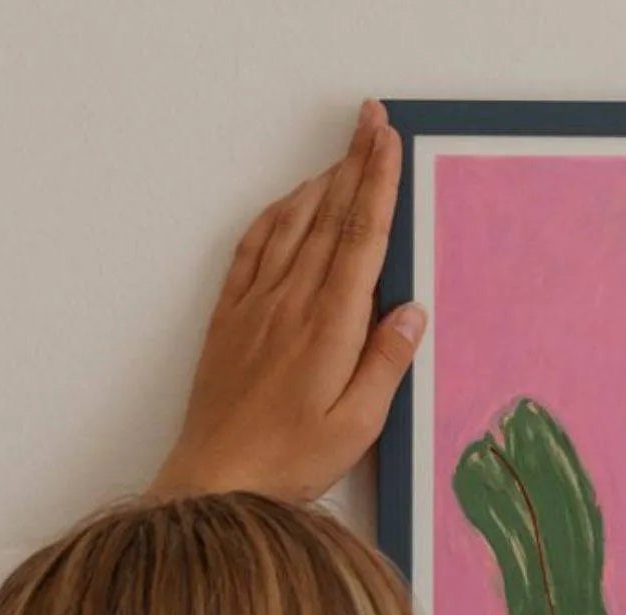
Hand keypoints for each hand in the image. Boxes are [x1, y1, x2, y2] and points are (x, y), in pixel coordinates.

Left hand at [150, 100, 421, 503]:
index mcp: (330, 328)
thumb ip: (385, 366)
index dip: (377, 186)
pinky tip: (286, 204)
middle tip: (370, 121)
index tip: (388, 143)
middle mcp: (292, 304)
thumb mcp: (356, 428)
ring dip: (318, 184)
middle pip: (329, 219)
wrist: (214, 481)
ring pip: (291, 226)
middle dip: (353, 165)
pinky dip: (273, 217)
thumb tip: (412, 311)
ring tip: (341, 154)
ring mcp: (256, 308)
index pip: (361, 240)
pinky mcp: (229, 321)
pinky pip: (251, 251)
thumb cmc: (289, 463)